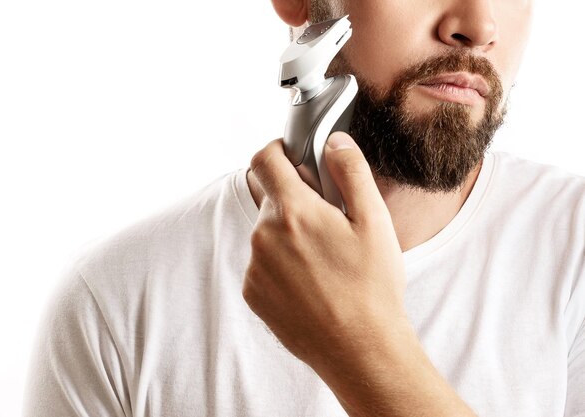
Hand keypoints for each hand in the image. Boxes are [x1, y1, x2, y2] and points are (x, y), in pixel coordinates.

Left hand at [242, 132, 408, 370]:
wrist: (360, 350)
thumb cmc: (372, 287)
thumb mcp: (374, 221)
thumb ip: (351, 172)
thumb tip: (334, 142)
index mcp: (292, 212)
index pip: (264, 159)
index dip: (278, 149)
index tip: (292, 156)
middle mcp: (263, 236)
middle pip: (268, 196)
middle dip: (292, 197)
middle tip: (326, 217)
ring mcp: (255, 267)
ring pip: (266, 231)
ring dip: (287, 232)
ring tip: (323, 257)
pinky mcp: (253, 293)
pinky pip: (261, 262)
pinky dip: (280, 262)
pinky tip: (310, 280)